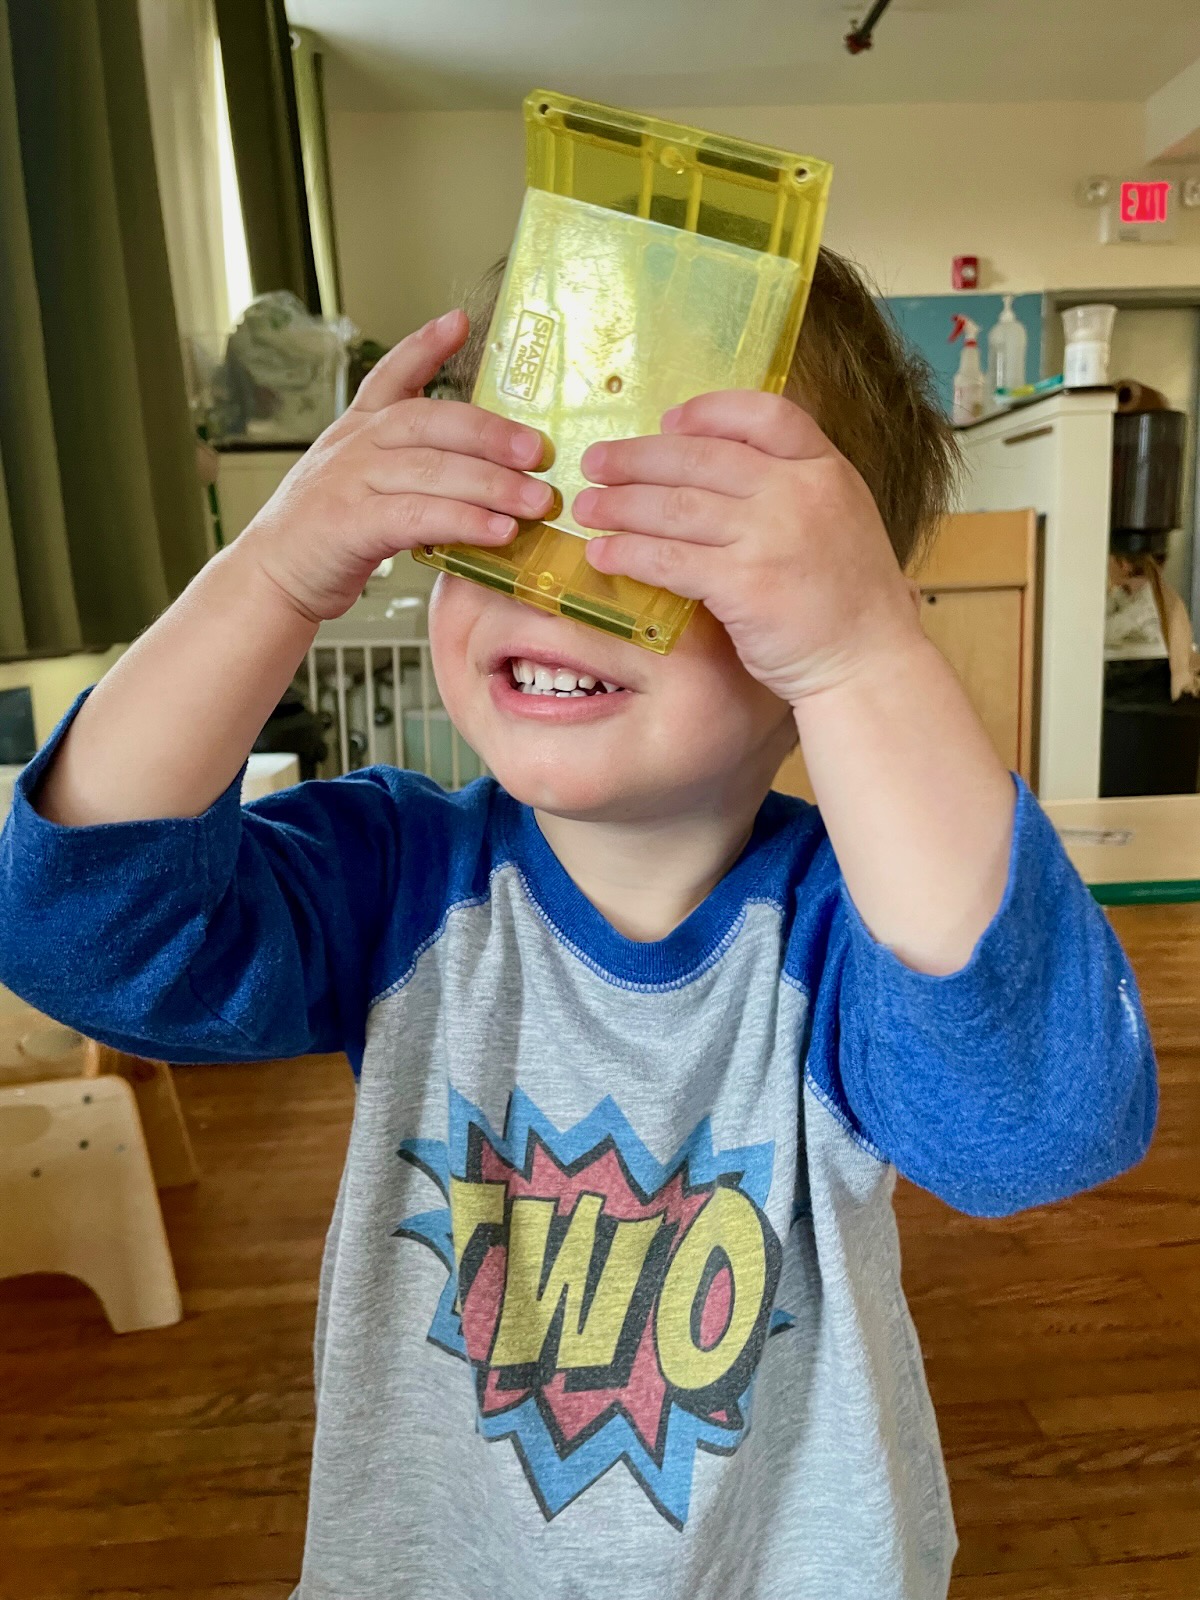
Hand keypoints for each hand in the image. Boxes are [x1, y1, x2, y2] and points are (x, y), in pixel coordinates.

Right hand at [238, 310, 553, 620]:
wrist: (273, 576)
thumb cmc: (330, 532)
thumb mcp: (360, 480)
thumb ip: (409, 462)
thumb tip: (479, 464)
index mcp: (358, 428)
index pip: (391, 374)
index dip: (424, 346)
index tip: (459, 322)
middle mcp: (355, 446)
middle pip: (430, 422)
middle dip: (490, 433)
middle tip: (538, 450)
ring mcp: (350, 482)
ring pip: (432, 470)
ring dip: (492, 485)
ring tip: (535, 500)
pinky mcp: (351, 525)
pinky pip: (418, 516)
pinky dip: (463, 522)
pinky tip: (497, 532)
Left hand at [574, 391, 922, 705]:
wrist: (867, 663)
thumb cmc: (846, 600)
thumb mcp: (839, 520)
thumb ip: (790, 488)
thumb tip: (714, 467)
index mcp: (826, 469)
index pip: (763, 415)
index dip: (708, 413)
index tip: (667, 422)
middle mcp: (799, 493)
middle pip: (700, 457)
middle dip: (637, 458)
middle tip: (595, 463)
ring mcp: (772, 537)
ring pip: (676, 506)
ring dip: (620, 504)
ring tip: (586, 508)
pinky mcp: (745, 584)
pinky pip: (669, 559)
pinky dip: (629, 553)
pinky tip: (602, 555)